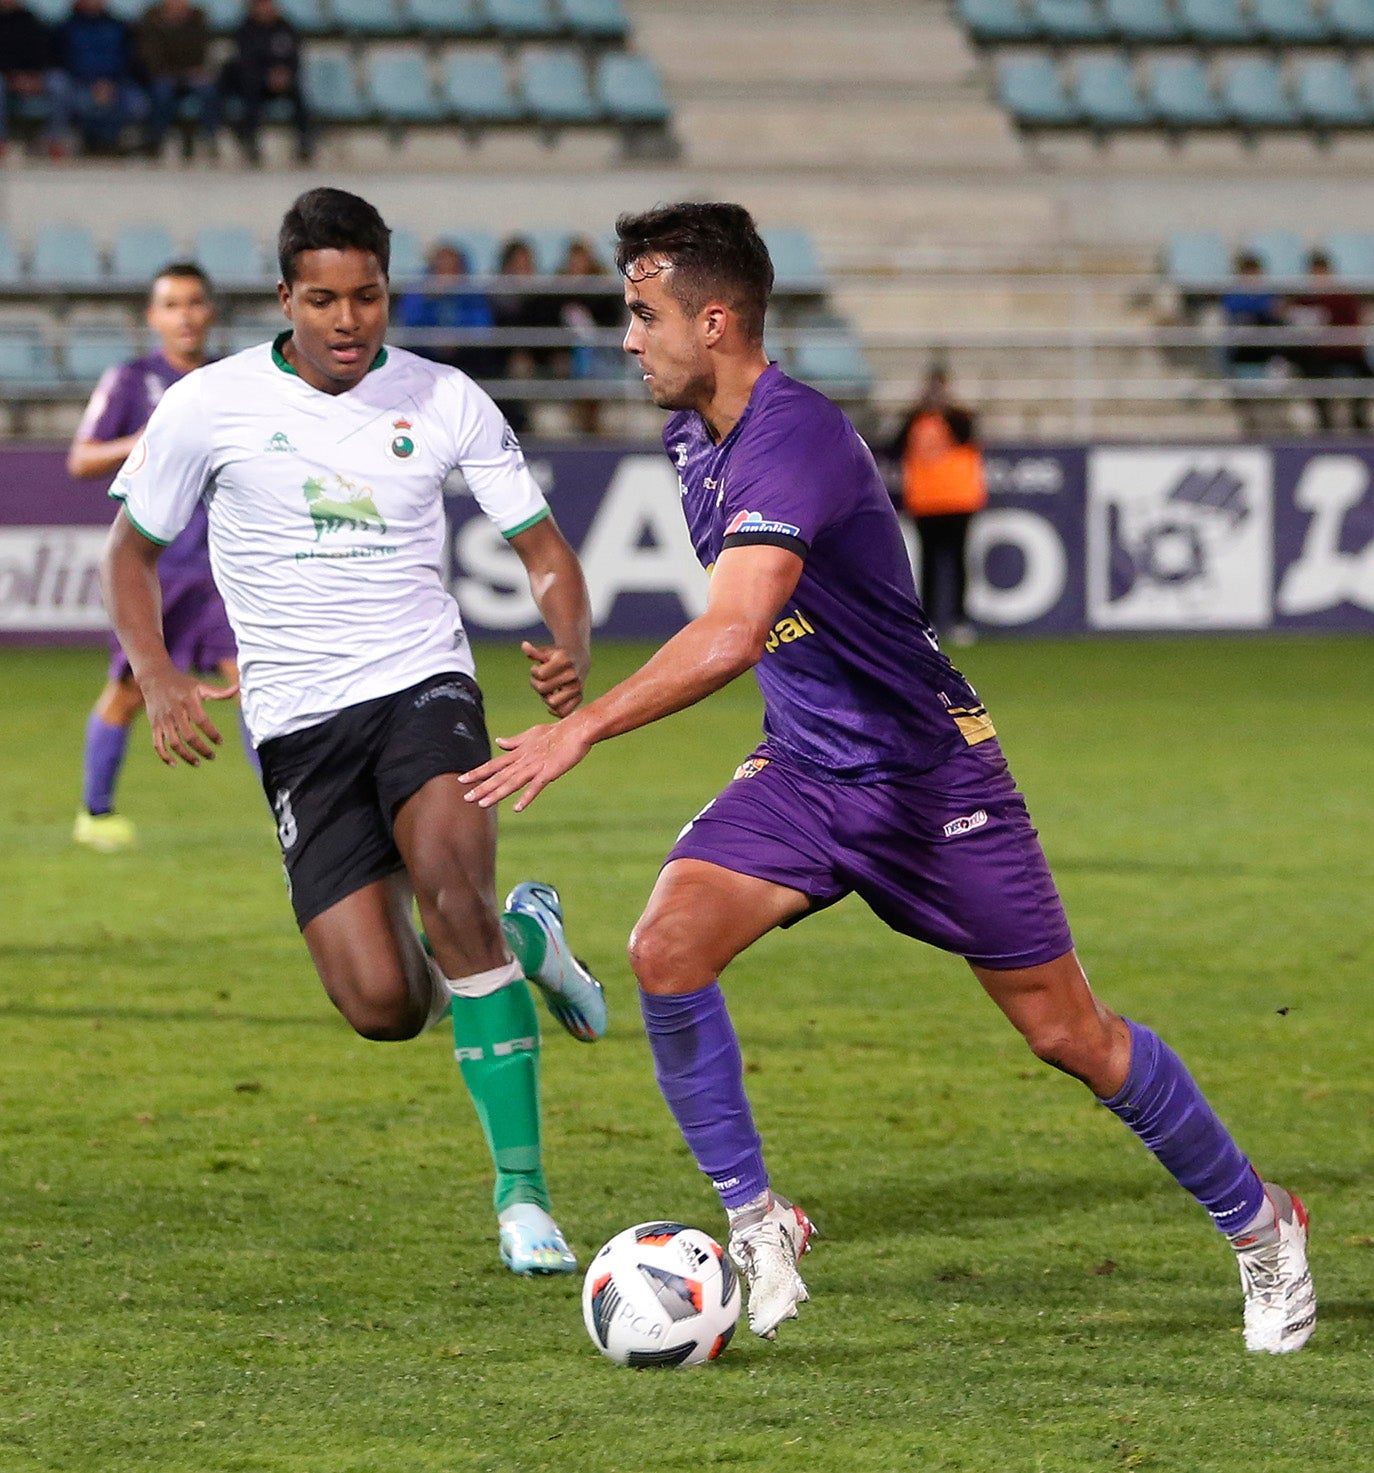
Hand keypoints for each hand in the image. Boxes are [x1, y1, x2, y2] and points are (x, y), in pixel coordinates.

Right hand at [140, 667, 239, 767]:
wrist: (154, 678)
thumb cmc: (182, 683)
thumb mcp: (200, 686)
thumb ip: (219, 692)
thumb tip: (239, 688)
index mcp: (188, 702)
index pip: (202, 721)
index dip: (212, 733)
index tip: (221, 742)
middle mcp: (175, 712)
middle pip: (189, 736)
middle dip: (202, 749)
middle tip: (213, 757)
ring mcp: (163, 720)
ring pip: (174, 743)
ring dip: (186, 756)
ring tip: (198, 763)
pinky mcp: (155, 725)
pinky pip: (157, 744)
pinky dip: (164, 756)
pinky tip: (174, 764)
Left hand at [460, 716, 592, 811]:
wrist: (577, 729)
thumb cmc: (556, 732)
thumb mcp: (531, 735)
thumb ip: (514, 742)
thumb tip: (498, 742)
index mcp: (518, 752)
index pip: (494, 764)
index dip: (478, 773)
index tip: (462, 780)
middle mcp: (523, 760)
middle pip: (499, 776)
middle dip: (482, 787)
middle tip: (466, 798)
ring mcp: (536, 766)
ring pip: (512, 782)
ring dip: (497, 793)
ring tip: (482, 804)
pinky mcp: (549, 772)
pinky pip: (536, 787)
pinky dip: (526, 797)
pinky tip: (516, 808)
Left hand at [522, 639, 585, 717]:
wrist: (578, 658)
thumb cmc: (558, 655)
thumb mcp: (546, 652)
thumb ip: (534, 652)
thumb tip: (524, 645)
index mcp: (564, 661)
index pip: (540, 674)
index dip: (534, 672)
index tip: (537, 668)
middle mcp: (572, 675)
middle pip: (543, 689)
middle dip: (536, 685)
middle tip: (540, 680)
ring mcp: (577, 687)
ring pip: (553, 703)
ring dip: (545, 698)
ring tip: (547, 690)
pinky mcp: (579, 697)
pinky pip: (563, 712)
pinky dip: (555, 710)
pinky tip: (551, 700)